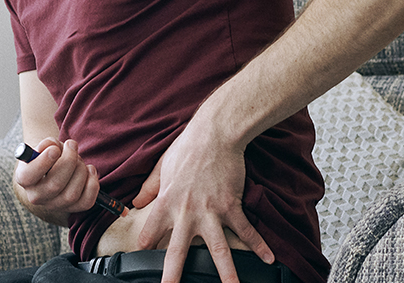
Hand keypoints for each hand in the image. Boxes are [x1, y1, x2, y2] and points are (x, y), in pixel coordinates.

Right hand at [13, 138, 100, 217]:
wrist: (57, 167)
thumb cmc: (51, 154)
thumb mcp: (46, 145)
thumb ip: (47, 143)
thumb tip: (52, 146)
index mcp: (24, 178)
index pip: (28, 176)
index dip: (43, 162)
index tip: (55, 149)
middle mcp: (36, 196)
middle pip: (54, 185)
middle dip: (68, 161)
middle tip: (72, 146)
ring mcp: (54, 205)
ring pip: (72, 194)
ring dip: (80, 171)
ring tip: (79, 159)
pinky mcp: (72, 209)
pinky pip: (86, 202)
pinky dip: (92, 184)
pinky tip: (89, 170)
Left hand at [132, 126, 273, 282]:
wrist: (215, 134)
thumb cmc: (188, 147)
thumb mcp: (162, 167)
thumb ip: (149, 188)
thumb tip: (135, 202)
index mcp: (166, 203)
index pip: (150, 233)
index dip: (146, 245)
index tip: (144, 255)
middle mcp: (186, 212)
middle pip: (178, 251)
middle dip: (172, 275)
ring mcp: (211, 212)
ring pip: (218, 250)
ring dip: (226, 273)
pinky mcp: (232, 207)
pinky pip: (246, 231)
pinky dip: (259, 246)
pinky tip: (268, 259)